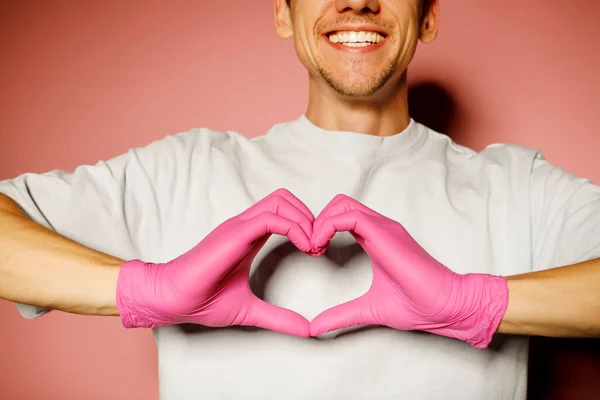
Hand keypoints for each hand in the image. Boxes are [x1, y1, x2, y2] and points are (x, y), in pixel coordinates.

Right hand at [116, 189, 313, 336]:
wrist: (172, 300)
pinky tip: (304, 247)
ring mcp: (239, 227)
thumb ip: (279, 317)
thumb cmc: (202, 301)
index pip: (283, 211)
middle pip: (284, 198)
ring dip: (304, 220)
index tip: (316, 251)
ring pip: (280, 201)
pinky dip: (294, 228)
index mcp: (248, 237)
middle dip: (309, 216)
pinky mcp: (235, 234)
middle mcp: (244, 226)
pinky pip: (271, 218)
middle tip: (318, 245)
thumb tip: (307, 330)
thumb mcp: (250, 310)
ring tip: (312, 246)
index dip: (305, 225)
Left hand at [310, 195, 508, 348]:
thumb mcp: (367, 309)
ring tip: (314, 248)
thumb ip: (341, 314)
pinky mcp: (385, 232)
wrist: (444, 307)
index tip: (313, 253)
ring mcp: (383, 227)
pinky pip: (349, 216)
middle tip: (311, 248)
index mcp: (375, 239)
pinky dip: (327, 226)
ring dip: (320, 222)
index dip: (321, 229)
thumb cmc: (416, 305)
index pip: (342, 216)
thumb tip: (315, 327)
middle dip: (317, 221)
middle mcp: (379, 228)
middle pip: (339, 204)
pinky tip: (321, 247)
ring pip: (342, 204)